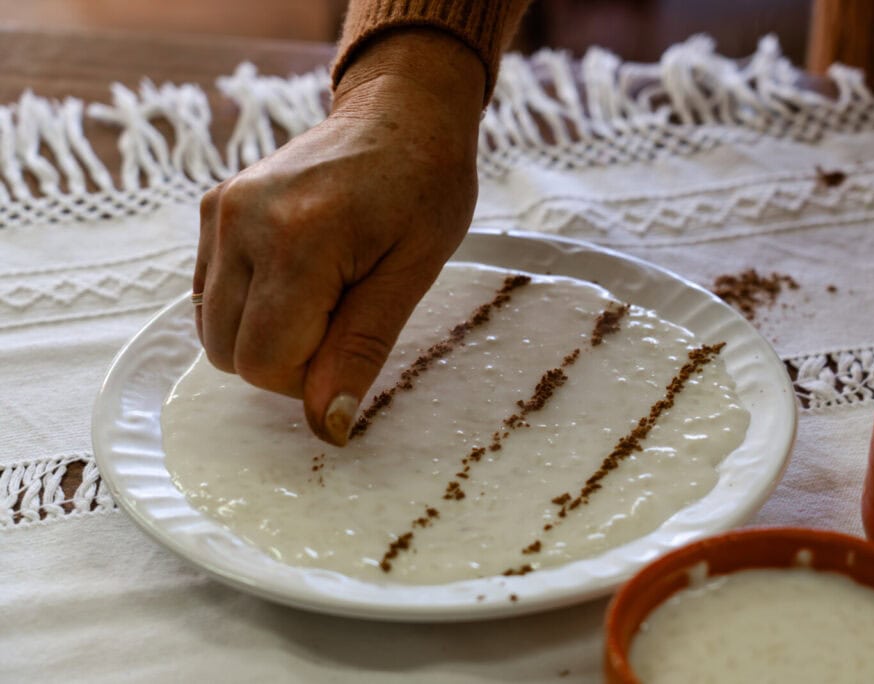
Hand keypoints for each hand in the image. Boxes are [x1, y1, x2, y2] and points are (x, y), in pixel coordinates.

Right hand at [193, 29, 484, 444]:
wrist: (403, 113)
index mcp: (296, 239)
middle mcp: (240, 223)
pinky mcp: (213, 208)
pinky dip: (247, 308)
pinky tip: (296, 278)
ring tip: (324, 294)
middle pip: (229, 353)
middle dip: (285, 360)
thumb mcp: (412, 273)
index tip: (353, 344)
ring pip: (211, 329)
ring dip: (264, 335)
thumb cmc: (425, 186)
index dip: (308, 379)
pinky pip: (207, 294)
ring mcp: (219, 212)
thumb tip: (325, 426)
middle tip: (344, 317)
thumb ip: (361, 350)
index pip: (265, 363)